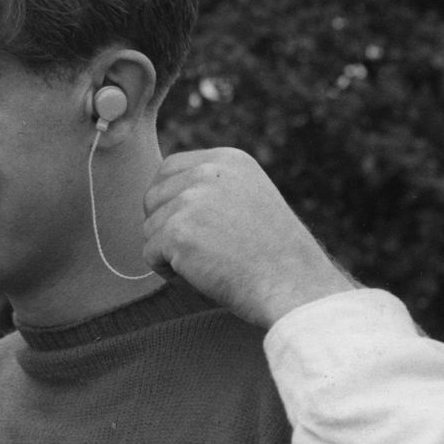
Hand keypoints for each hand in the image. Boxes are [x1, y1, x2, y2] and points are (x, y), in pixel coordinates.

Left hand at [142, 147, 354, 325]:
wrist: (293, 283)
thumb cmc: (276, 253)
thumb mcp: (251, 199)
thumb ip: (215, 189)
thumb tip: (167, 196)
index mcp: (228, 160)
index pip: (170, 168)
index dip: (169, 200)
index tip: (189, 227)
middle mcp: (208, 172)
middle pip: (153, 197)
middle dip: (165, 226)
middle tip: (198, 251)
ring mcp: (191, 200)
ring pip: (150, 228)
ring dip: (169, 252)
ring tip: (209, 265)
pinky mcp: (178, 231)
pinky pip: (150, 254)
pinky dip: (169, 273)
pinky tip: (202, 277)